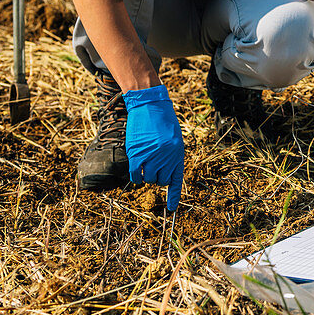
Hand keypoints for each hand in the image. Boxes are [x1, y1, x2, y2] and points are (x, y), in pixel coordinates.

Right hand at [123, 84, 184, 211]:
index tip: (171, 209)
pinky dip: (135, 177)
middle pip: (161, 181)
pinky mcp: (137, 154)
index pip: (176, 180)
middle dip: (158, 177)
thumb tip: (167, 173)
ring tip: (146, 163)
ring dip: (147, 175)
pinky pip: (135, 175)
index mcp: (178, 154)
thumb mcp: (174, 139)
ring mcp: (151, 156)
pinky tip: (136, 170)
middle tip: (154, 166)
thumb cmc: (163, 121)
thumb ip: (172, 156)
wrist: (150, 105)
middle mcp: (166, 158)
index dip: (173, 196)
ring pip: (149, 179)